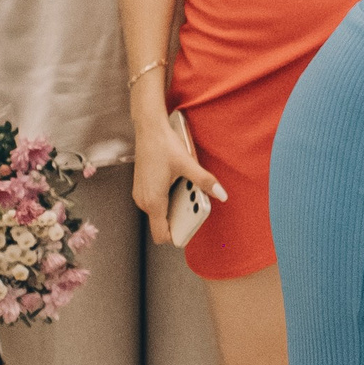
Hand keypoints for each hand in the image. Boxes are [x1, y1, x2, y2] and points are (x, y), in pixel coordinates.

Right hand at [132, 107, 225, 244]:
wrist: (148, 128)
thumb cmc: (163, 145)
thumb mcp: (188, 164)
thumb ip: (204, 181)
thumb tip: (221, 194)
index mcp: (153, 201)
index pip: (162, 235)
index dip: (177, 236)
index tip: (192, 229)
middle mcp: (144, 201)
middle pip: (163, 224)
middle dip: (180, 218)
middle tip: (195, 202)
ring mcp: (141, 195)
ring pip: (160, 213)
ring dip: (175, 208)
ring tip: (187, 190)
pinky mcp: (143, 188)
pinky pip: (157, 203)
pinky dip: (169, 199)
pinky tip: (178, 183)